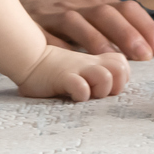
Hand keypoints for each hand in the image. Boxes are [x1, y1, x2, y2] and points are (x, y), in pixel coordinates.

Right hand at [14, 0, 153, 61]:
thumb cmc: (73, 13)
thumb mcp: (98, 14)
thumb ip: (122, 28)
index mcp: (101, 3)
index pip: (129, 9)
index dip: (147, 27)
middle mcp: (82, 5)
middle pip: (107, 14)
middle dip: (127, 34)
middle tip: (145, 56)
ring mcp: (58, 14)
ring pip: (78, 22)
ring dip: (97, 41)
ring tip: (112, 61)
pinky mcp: (37, 24)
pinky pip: (48, 35)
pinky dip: (60, 47)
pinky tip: (72, 62)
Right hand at [15, 45, 130, 101]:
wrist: (29, 58)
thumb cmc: (58, 68)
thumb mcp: (82, 65)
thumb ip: (101, 68)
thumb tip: (118, 82)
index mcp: (98, 58)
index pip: (124, 64)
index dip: (122, 78)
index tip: (108, 87)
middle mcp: (91, 61)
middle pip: (122, 70)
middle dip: (115, 86)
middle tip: (99, 92)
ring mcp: (78, 67)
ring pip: (105, 78)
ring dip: (99, 90)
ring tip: (86, 93)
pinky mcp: (63, 76)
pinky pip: (81, 87)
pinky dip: (81, 94)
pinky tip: (72, 95)